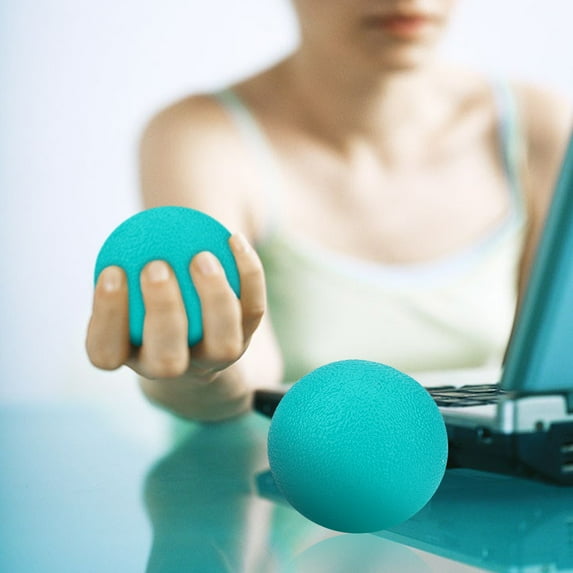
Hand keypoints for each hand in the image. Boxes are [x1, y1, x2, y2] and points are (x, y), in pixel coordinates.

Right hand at [86, 233, 265, 383]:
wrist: (193, 331)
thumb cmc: (147, 297)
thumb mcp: (127, 286)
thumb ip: (126, 268)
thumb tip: (130, 231)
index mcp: (127, 355)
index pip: (105, 353)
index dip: (107, 316)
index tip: (112, 271)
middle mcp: (170, 367)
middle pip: (167, 360)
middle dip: (162, 312)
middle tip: (156, 266)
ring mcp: (212, 359)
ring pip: (222, 345)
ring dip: (214, 299)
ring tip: (202, 257)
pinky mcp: (243, 339)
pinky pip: (252, 310)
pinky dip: (248, 275)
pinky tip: (234, 240)